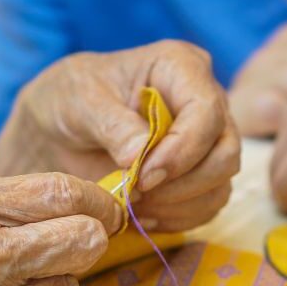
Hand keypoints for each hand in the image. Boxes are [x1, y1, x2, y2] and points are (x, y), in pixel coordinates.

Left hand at [0, 40, 240, 232]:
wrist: (61, 129)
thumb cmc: (70, 99)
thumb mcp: (80, 101)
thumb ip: (111, 124)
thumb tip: (140, 156)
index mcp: (182, 67)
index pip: (207, 111)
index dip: (182, 149)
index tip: (143, 175)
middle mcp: (206, 102)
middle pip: (225, 152)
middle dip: (184, 183)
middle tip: (137, 192)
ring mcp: (208, 141)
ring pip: (221, 184)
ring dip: (179, 205)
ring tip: (134, 203)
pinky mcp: (201, 174)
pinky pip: (207, 206)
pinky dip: (177, 218)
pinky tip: (143, 213)